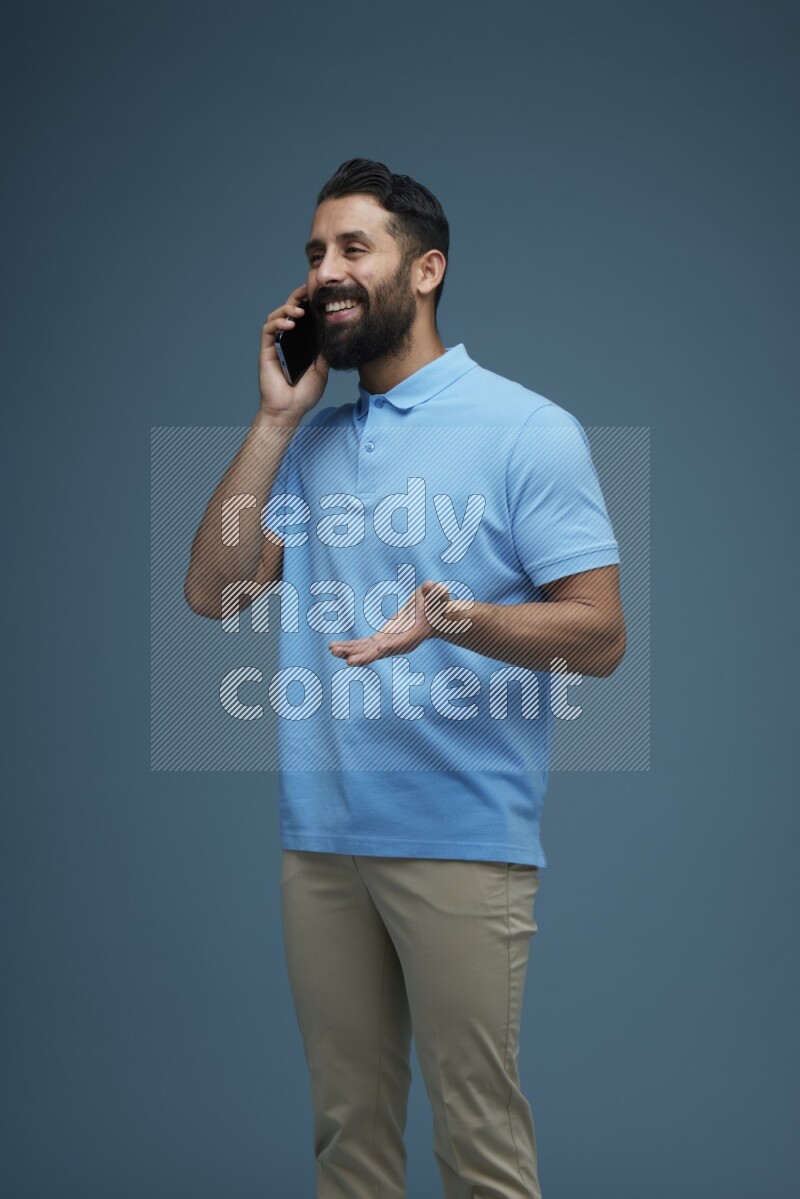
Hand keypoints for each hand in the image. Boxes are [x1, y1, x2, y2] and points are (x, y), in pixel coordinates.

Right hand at [258, 285, 328, 425]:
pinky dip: (278, 322)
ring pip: (276, 316)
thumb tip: (332, 332)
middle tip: (307, 290)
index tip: (320, 294)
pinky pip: (268, 330)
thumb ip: (324, 351)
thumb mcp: (322, 369)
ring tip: (299, 310)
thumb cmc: (304, 393)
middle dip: (297, 298)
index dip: (309, 303)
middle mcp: (287, 340)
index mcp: (300, 343)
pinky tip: (289, 324)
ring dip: (287, 309)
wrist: (290, 410)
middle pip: (289, 311)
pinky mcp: (266, 350)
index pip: (304, 318)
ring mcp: (276, 344)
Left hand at [328, 580, 450, 666]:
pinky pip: (363, 645)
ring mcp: (388, 643)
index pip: (399, 643)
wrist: (435, 618)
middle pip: (378, 652)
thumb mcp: (440, 598)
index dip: (389, 646)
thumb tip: (433, 586)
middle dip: (364, 656)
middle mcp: (398, 644)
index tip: (379, 649)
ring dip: (349, 651)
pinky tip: (334, 648)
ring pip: (366, 650)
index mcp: (412, 636)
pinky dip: (349, 647)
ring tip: (332, 650)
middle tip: (348, 661)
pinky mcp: (381, 640)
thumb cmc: (439, 607)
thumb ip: (438, 594)